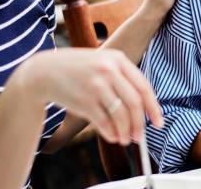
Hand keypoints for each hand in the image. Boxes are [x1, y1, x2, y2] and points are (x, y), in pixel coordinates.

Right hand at [9, 49, 163, 144]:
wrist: (42, 71)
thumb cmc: (77, 70)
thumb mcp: (102, 62)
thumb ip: (122, 79)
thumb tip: (142, 109)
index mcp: (118, 59)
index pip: (144, 87)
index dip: (154, 108)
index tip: (159, 123)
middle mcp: (109, 70)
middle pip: (135, 103)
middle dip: (140, 124)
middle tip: (140, 137)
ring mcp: (96, 85)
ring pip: (121, 115)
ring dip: (125, 132)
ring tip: (125, 140)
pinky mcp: (83, 101)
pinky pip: (104, 122)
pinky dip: (111, 133)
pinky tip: (112, 137)